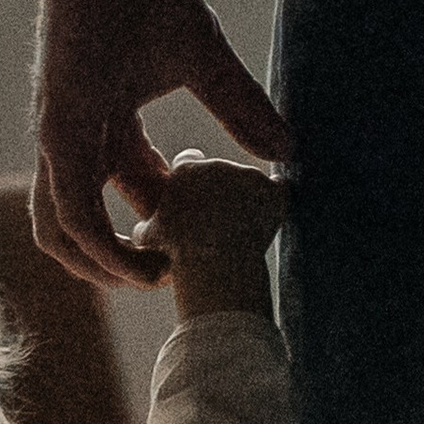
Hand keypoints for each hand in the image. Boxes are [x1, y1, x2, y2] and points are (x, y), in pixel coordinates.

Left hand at [30, 0, 291, 289]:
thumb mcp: (206, 63)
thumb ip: (242, 109)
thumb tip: (288, 149)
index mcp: (105, 124)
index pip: (128, 190)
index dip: (159, 222)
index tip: (199, 239)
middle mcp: (74, 141)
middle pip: (81, 225)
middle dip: (120, 260)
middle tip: (168, 273)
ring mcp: (61, 141)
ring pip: (62, 231)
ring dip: (105, 267)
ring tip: (154, 278)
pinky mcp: (59, 135)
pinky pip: (70, 212)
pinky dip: (101, 247)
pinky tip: (138, 262)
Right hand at [130, 148, 286, 317]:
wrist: (215, 262)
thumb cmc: (176, 254)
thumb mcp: (147, 239)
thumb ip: (146, 225)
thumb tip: (143, 229)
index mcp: (184, 171)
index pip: (189, 161)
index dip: (192, 178)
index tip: (194, 195)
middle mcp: (217, 165)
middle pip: (220, 171)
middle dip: (219, 188)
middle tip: (218, 217)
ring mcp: (248, 176)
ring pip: (249, 181)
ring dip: (246, 195)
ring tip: (241, 226)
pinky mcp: (273, 191)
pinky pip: (280, 187)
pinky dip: (276, 196)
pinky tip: (272, 210)